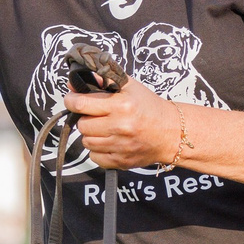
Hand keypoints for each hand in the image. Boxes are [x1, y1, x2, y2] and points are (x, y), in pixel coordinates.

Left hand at [64, 80, 179, 169]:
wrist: (171, 132)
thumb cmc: (149, 107)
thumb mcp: (129, 87)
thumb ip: (103, 81)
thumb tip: (76, 85)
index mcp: (121, 105)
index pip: (81, 104)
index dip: (71, 101)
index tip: (72, 100)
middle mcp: (120, 127)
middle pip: (82, 125)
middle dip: (85, 118)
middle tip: (96, 115)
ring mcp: (121, 146)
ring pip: (86, 142)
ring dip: (91, 135)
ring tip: (104, 128)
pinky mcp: (122, 161)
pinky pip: (95, 157)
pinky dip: (98, 150)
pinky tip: (109, 142)